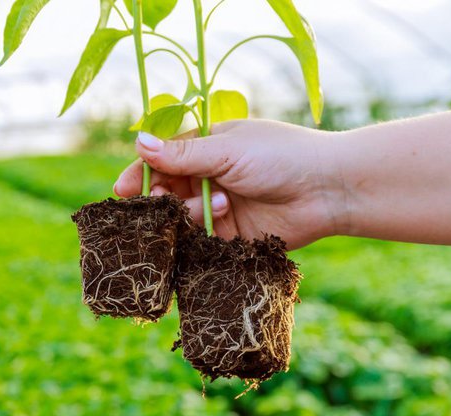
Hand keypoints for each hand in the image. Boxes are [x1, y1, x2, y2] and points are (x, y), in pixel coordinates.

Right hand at [114, 119, 344, 249]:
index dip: (140, 172)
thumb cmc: (281, 157)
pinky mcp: (232, 235)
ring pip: (182, 216)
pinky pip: (202, 238)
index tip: (122, 189)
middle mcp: (210, 176)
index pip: (162, 158)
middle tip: (162, 202)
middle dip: (160, 198)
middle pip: (166, 190)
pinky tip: (221, 222)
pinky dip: (203, 234)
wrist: (329, 189)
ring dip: (192, 212)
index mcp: (207, 146)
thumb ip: (182, 154)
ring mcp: (220, 206)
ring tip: (220, 205)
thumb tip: (138, 142)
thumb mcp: (228, 150)